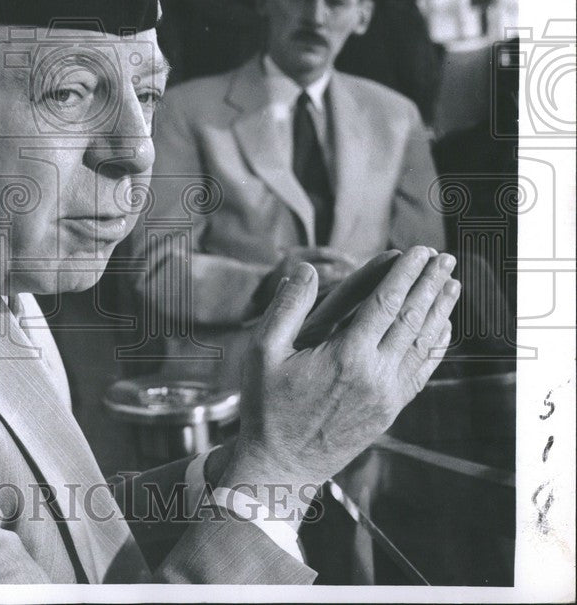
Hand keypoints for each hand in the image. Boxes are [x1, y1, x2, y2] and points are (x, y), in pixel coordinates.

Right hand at [219, 246, 459, 524]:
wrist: (284, 464)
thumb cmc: (268, 406)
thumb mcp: (263, 351)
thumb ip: (287, 307)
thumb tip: (305, 269)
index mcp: (346, 355)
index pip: (386, 303)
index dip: (405, 273)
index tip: (418, 251)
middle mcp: (376, 374)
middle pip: (413, 319)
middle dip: (430, 284)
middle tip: (446, 258)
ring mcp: (388, 394)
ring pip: (423, 344)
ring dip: (440, 310)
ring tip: (452, 284)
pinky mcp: (391, 409)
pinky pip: (422, 370)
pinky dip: (436, 345)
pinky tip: (443, 328)